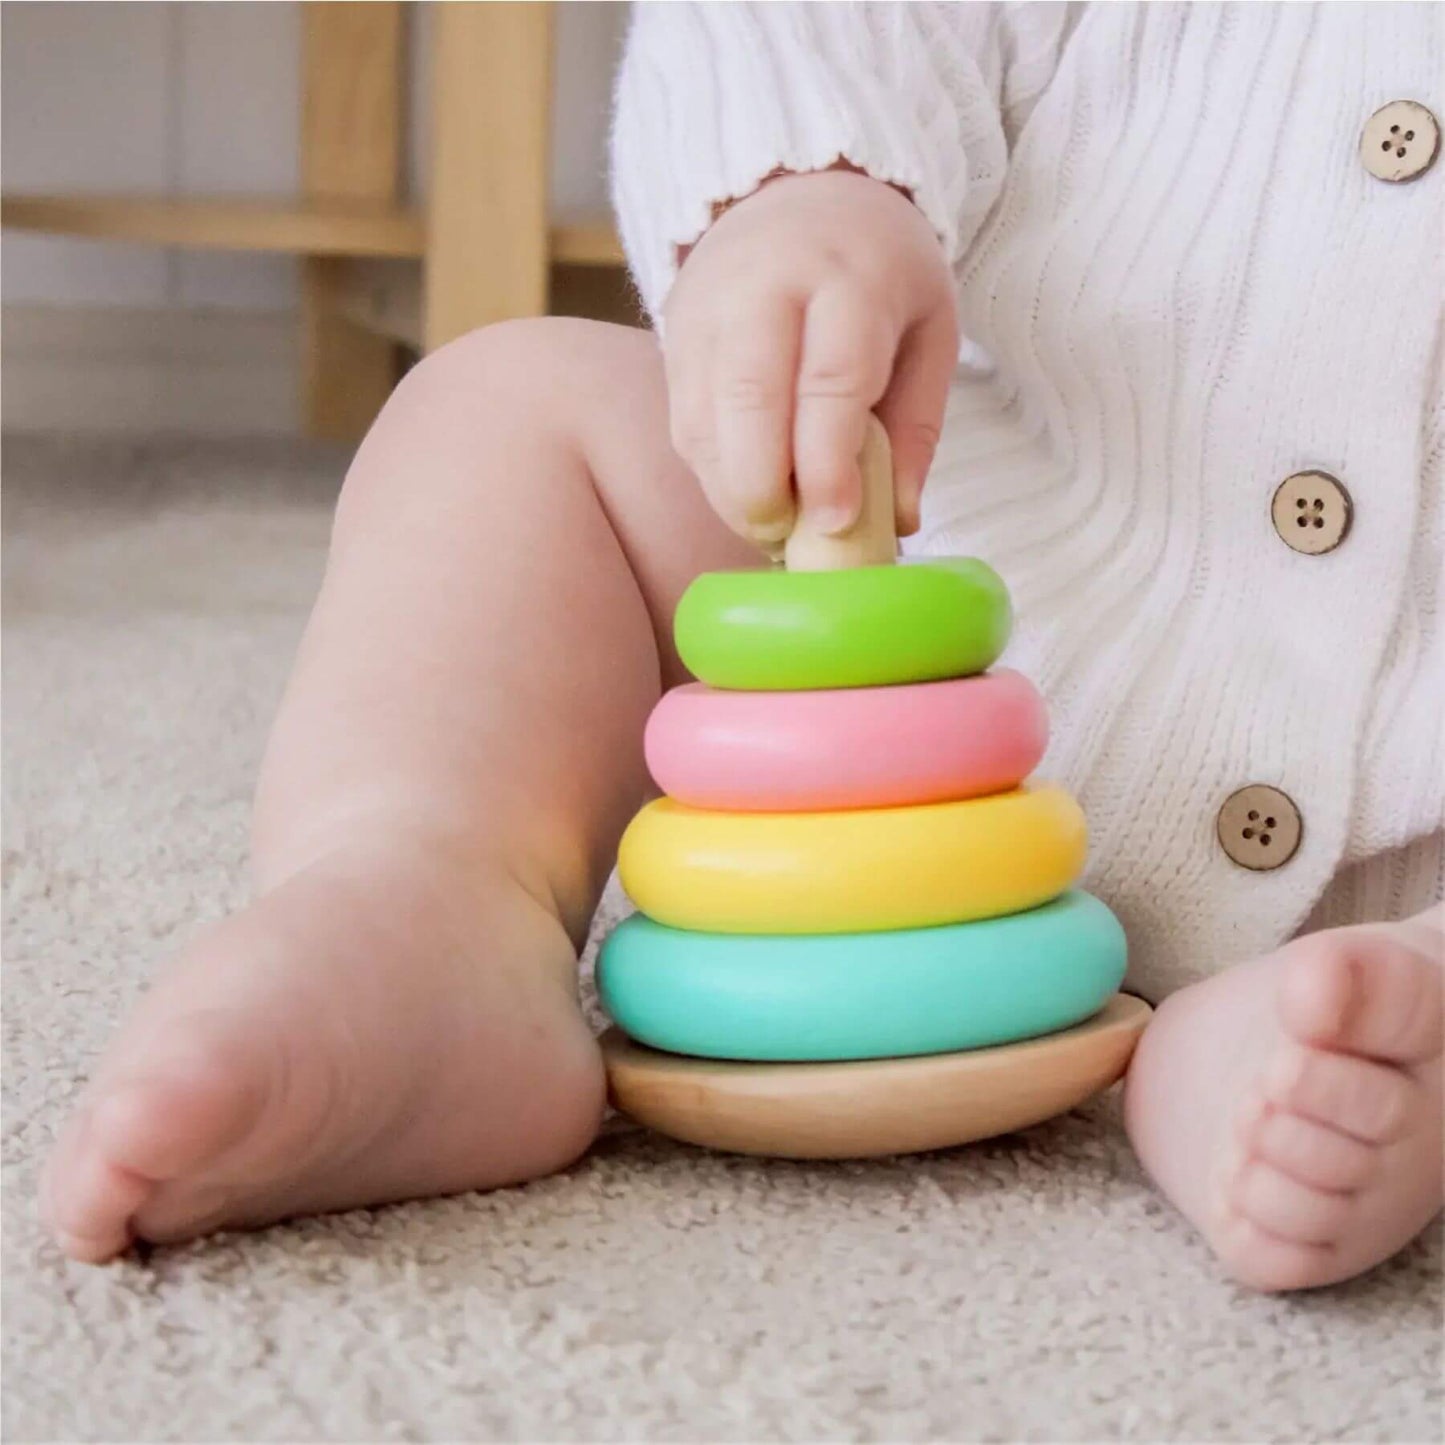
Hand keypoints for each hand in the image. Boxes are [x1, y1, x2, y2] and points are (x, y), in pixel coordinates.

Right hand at [662, 168, 957, 548]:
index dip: (827, 462)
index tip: (835, 523)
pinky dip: (711, 474)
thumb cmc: (876, 273)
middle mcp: (766, 285)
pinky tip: (745, 497)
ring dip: (731, 492)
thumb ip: (917, 426)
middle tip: (790, 538)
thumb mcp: (928, 330)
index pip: (830, 379)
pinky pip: (682, 423)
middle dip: (764, 487)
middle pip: (748, 399)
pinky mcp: (672, 336)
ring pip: (702, 419)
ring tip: (772, 529)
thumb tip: (897, 521)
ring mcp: (707, 310)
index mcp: (849, 277)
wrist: (796, 192)